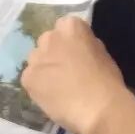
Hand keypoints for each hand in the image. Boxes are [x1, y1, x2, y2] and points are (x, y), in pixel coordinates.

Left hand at [20, 15, 127, 133]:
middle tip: (66, 71)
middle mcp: (49, 36)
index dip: (72, 43)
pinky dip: (38, 86)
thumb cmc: (107, 80)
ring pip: (37, 60)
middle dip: (54, 53)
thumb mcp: (101, 52)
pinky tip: (51, 97)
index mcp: (70, 26)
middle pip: (48, 42)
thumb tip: (78, 48)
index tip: (78, 56)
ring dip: (45, 68)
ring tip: (57, 87)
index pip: (66, 27)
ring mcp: (36, 57)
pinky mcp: (27, 77)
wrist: (98, 107)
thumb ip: (85, 44)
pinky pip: (30, 79)